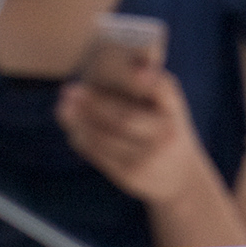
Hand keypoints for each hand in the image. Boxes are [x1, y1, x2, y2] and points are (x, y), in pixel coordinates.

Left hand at [56, 64, 213, 207]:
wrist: (182, 177)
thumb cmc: (166, 129)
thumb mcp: (169, 108)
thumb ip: (150, 87)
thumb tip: (126, 69)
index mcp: (173, 110)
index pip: (163, 91)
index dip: (150, 83)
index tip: (136, 72)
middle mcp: (164, 134)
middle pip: (124, 118)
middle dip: (94, 104)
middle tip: (69, 90)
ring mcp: (148, 158)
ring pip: (106, 139)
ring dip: (80, 122)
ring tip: (63, 108)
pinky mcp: (131, 176)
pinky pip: (100, 156)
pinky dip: (83, 140)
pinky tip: (73, 129)